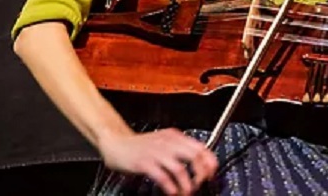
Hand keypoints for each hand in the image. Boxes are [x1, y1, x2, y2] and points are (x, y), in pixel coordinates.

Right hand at [98, 127, 218, 194]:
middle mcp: (167, 142)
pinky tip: (172, 192)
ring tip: (186, 192)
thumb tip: (198, 162)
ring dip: (186, 184)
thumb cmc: (139, 145)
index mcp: (174, 136)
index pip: (200, 147)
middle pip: (193, 156)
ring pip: (179, 168)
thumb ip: (179, 149)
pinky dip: (170, 186)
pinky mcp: (143, 163)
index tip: (211, 173)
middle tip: (199, 184)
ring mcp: (155, 152)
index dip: (209, 161)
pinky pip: (161, 176)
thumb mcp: (163, 141)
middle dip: (200, 173)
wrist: (116, 142)